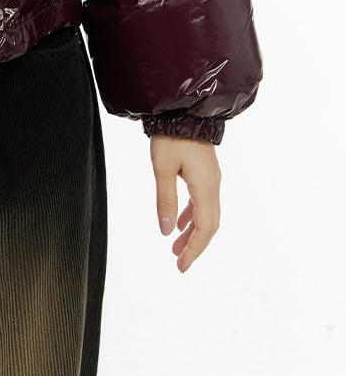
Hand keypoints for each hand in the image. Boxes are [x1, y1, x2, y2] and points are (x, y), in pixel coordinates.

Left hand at [149, 135, 221, 272]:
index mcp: (205, 187)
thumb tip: (166, 231)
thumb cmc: (171, 135)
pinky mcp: (206, 172)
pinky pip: (203, 201)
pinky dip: (192, 215)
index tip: (182, 266)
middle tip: (180, 262)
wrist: (183, 109)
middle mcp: (213, 185)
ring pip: (206, 214)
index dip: (194, 249)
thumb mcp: (162, 168)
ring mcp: (211, 178)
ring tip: (176, 247)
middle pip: (209, 225)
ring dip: (193, 232)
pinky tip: (180, 222)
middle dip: (195, 245)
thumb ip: (165, 199)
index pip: (204, 228)